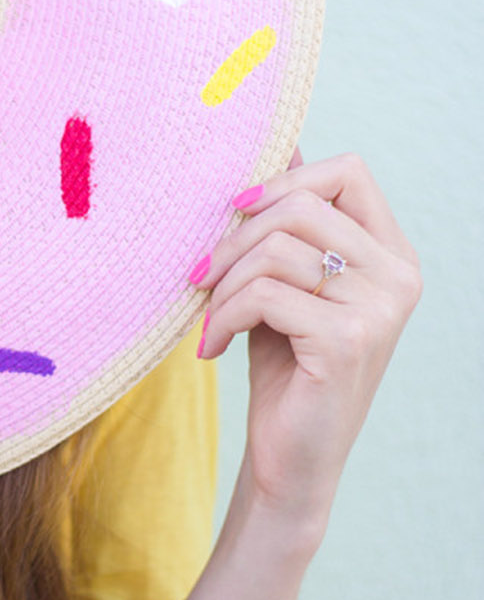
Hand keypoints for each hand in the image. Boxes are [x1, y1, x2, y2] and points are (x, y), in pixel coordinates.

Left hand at [193, 150, 422, 526]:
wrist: (291, 460)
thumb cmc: (286, 367)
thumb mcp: (286, 283)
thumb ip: (290, 224)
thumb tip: (280, 139)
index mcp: (391, 254)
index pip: (349, 171)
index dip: (286, 178)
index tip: (236, 211)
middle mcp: (398, 275)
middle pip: (301, 203)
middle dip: (235, 236)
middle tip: (200, 275)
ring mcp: (379, 309)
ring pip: (276, 248)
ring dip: (223, 284)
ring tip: (208, 318)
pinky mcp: (347, 340)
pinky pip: (264, 294)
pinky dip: (222, 316)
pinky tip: (211, 347)